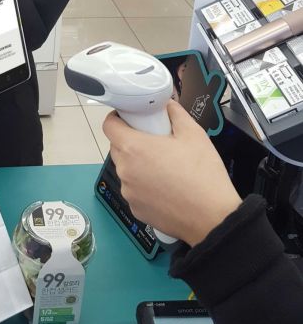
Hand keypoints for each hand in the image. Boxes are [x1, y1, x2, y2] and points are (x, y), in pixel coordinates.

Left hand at [103, 101, 241, 246]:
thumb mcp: (193, 134)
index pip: (109, 126)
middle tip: (154, 140)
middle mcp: (125, 170)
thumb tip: (167, 105)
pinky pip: (134, 190)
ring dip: (138, 164)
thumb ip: (175, 113)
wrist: (213, 218)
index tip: (131, 118)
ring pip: (126, 170)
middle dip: (131, 140)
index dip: (117, 118)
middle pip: (117, 147)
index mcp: (133, 148)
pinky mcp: (136, 209)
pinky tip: (165, 186)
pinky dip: (144, 185)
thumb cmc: (203, 175)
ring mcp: (129, 192)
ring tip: (164, 165)